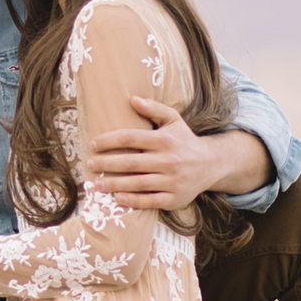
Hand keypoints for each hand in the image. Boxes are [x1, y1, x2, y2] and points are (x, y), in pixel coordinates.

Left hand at [87, 98, 264, 209]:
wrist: (211, 164)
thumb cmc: (184, 140)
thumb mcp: (174, 120)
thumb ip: (154, 108)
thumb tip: (132, 99)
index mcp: (165, 140)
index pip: (131, 138)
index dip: (110, 141)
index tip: (93, 144)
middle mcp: (169, 160)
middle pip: (131, 163)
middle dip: (107, 164)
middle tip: (89, 164)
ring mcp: (172, 181)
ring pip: (138, 183)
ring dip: (114, 184)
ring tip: (95, 184)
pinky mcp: (175, 198)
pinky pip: (150, 201)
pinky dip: (132, 200)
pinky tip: (116, 198)